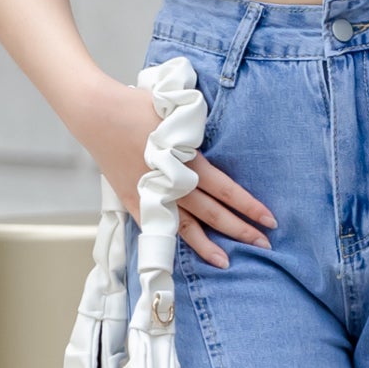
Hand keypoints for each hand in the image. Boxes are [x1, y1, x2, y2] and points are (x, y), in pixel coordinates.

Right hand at [88, 81, 276, 271]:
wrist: (98, 114)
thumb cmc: (139, 106)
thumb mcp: (179, 114)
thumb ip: (199, 135)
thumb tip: (219, 150)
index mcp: (187, 160)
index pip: (227, 190)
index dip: (249, 206)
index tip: (270, 219)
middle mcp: (172, 182)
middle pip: (213, 213)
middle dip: (240, 229)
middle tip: (264, 244)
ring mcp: (151, 194)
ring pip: (186, 226)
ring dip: (209, 245)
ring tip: (227, 262)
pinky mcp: (133, 199)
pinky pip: (156, 226)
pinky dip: (172, 240)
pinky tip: (185, 252)